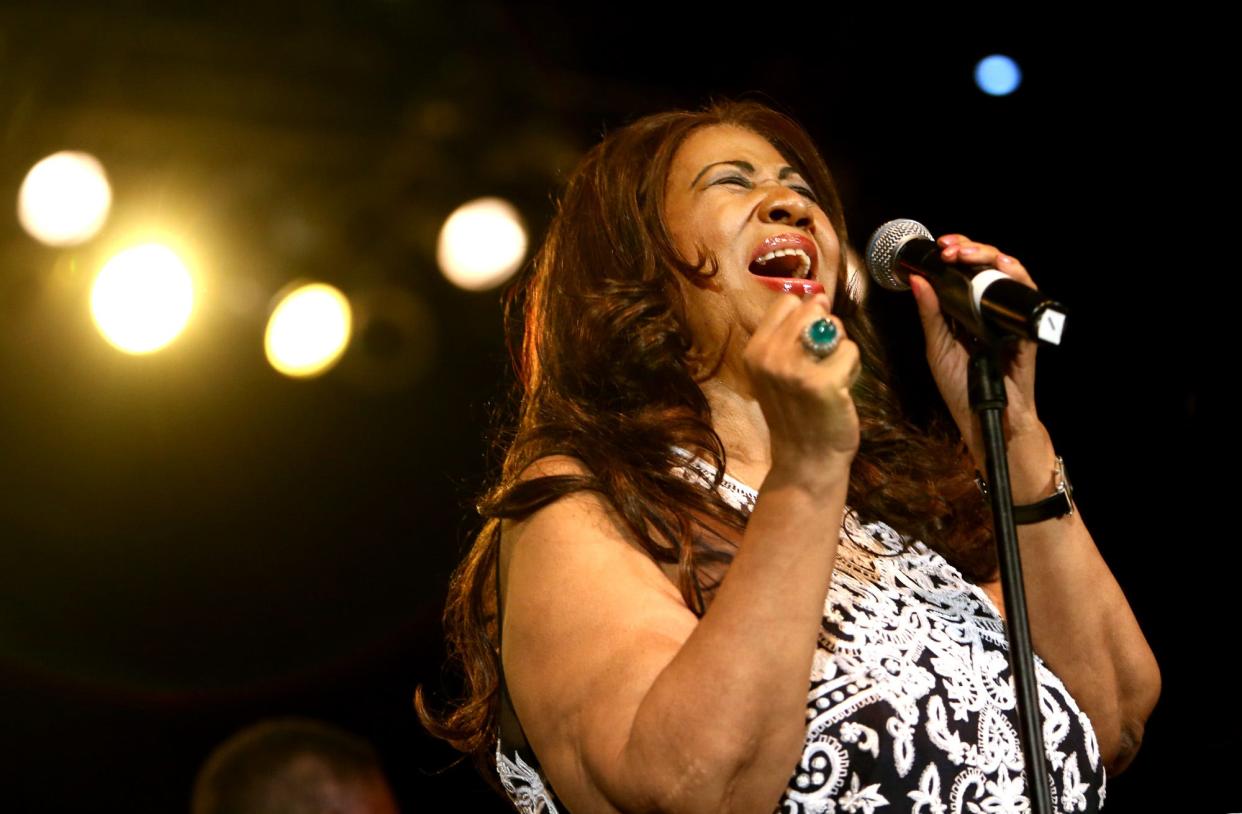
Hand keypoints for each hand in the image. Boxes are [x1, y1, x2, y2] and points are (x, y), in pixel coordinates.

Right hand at [742, 293, 860, 484]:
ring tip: (831, 378)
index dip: (806, 317)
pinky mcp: (823, 382)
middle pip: (813, 309)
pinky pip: (851, 351)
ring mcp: (795, 369)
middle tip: (821, 363)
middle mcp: (769, 356)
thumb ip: (788, 337)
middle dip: (826, 330)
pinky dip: (853, 369)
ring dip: (840, 350)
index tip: (809, 342)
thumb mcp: (776, 372)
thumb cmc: (796, 414)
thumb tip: (819, 298)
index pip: (787, 303)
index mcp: (754, 351)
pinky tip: (841, 390)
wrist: (805, 460)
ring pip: (835, 327)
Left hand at [909, 235, 1046, 470]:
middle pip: (987, 267)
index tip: (938, 247)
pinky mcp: (1026, 329)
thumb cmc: (961, 389)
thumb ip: (930, 315)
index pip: (964, 272)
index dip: (954, 254)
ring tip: (971, 252)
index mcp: (966, 311)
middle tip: (950, 248)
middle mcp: (989, 310)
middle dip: (970, 249)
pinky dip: (1017, 278)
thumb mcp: (937, 348)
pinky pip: (1026, 297)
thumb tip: (917, 280)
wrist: (987, 421)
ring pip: (1009, 275)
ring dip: (992, 256)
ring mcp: (1009, 317)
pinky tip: (1003, 267)